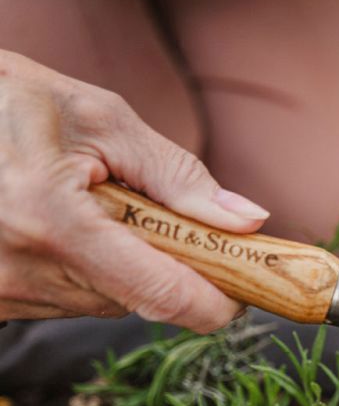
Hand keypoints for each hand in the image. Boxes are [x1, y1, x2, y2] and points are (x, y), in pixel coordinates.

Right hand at [0, 51, 268, 330]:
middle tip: (154, 216)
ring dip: (121, 266)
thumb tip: (247, 221)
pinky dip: (85, 271)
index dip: (216, 302)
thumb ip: (179, 177)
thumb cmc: (10, 102)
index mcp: (53, 223)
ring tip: (90, 210)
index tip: (243, 289)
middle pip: (142, 300)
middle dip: (165, 266)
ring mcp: (4, 293)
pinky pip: (70, 301)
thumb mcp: (101, 120)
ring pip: (107, 303)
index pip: (164, 294)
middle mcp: (24, 272)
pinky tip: (62, 229)